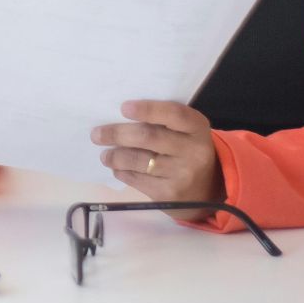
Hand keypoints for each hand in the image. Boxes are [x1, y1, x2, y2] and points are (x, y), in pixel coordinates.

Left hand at [92, 101, 223, 220]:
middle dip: (117, 134)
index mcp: (198, 128)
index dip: (147, 109)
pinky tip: (118, 168)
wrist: (206, 191)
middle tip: (97, 134)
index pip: (173, 114)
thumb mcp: (186, 133)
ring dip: (115, 156)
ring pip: (138, 160)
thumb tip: (120, 115)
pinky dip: (122, 172)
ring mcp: (182, 174)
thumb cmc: (187, 152)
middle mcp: (193, 151)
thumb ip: (164, 122)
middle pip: (148, 137)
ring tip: (105, 155)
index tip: (123, 108)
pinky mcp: (168, 194)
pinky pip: (137, 179)